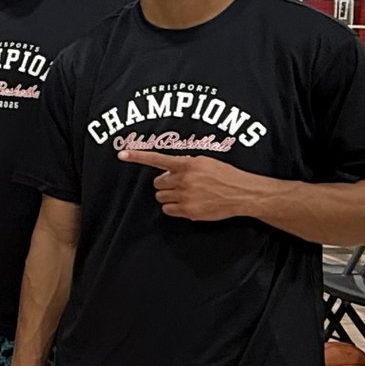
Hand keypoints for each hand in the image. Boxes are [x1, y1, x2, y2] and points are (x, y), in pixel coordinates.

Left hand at [117, 148, 258, 221]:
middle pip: (157, 183)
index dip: (138, 156)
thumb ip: (186, 163)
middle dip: (165, 183)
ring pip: (160, 197)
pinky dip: (173, 207)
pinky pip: (168, 210)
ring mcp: (185, 197)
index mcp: (187, 164)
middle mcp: (183, 180)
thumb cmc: (225, 174)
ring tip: (184, 193)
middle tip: (179, 183)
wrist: (242, 193)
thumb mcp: (205, 161)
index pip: (157, 159)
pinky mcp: (189, 212)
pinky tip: (186, 203)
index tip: (122, 153)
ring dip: (168, 195)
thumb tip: (170, 169)